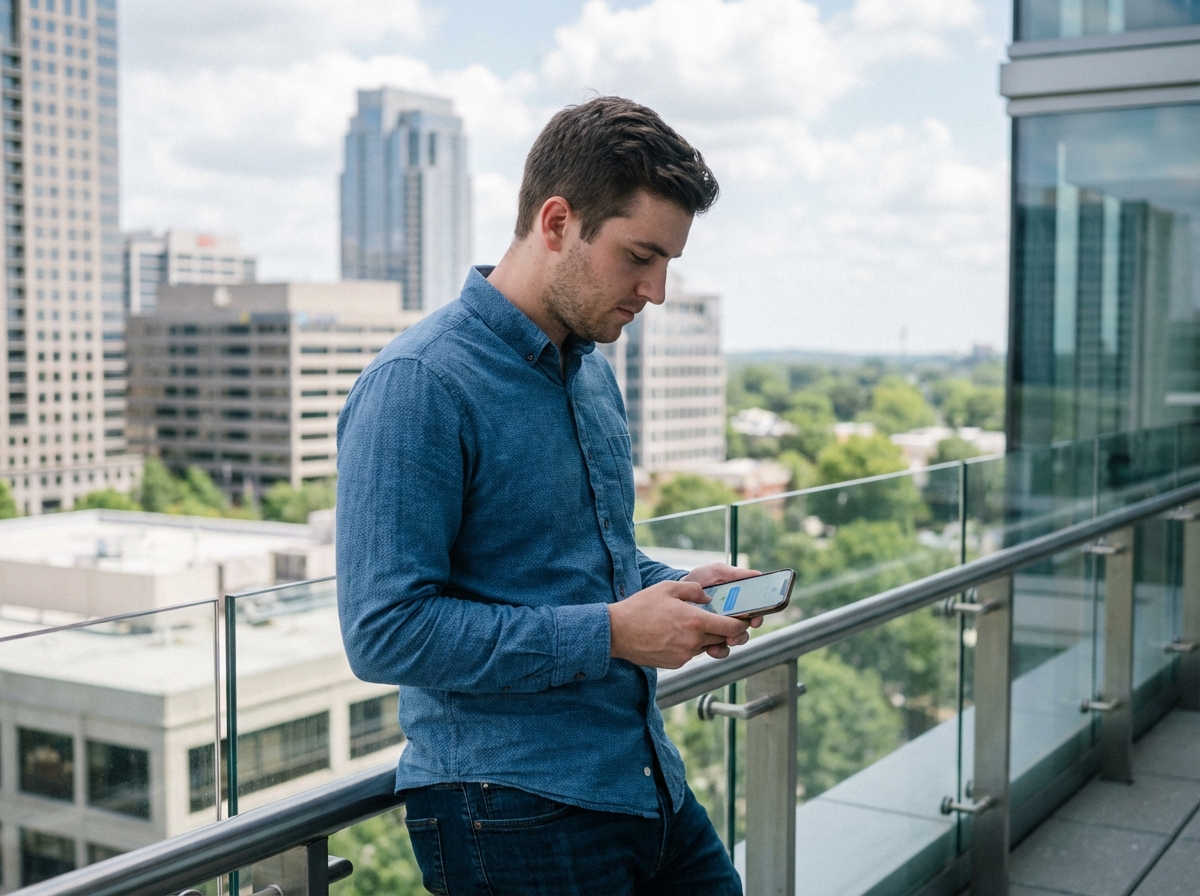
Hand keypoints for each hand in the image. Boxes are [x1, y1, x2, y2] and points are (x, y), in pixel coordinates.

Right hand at [609, 578, 751, 668]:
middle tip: (719, 619)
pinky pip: (691, 654)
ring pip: (705, 646)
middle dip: (724, 630)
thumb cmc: (640, 608)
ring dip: (704, 637)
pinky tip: (674, 634)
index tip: (743, 619)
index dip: (742, 623)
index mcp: (695, 621)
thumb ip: (694, 590)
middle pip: (722, 639)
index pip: (732, 627)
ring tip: (688, 624)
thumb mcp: (668, 588)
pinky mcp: (676, 664)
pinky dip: (689, 645)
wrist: (617, 632)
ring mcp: (684, 655)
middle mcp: (693, 642)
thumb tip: (708, 597)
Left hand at [682, 564, 765, 655]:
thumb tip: (757, 575)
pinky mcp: (708, 637)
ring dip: (732, 642)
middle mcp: (732, 618)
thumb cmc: (702, 578)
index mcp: (739, 604)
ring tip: (726, 640)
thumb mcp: (718, 572)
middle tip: (735, 633)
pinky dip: (717, 650)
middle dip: (742, 634)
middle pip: (744, 631)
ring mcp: (720, 628)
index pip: (754, 614)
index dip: (757, 618)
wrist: (679, 588)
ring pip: (733, 641)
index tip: (755, 620)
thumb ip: (736, 574)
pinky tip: (712, 648)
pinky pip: (718, 649)